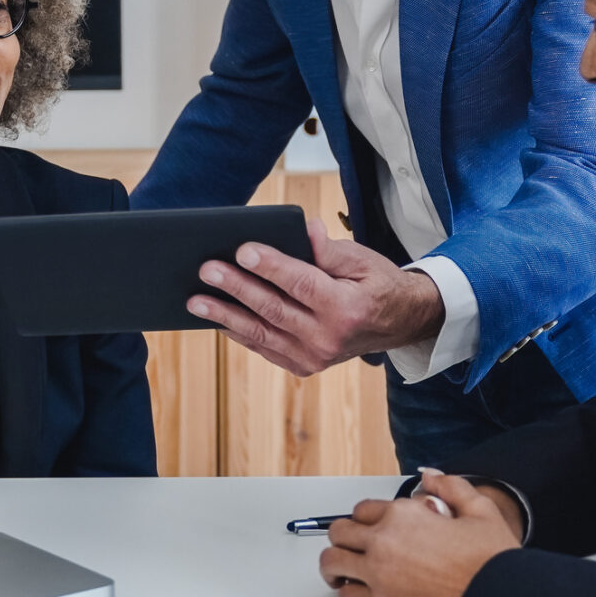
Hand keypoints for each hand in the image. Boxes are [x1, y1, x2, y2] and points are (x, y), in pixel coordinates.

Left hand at [187, 219, 443, 375]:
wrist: (399, 324)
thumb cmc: (378, 285)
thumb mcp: (363, 261)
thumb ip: (330, 250)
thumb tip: (305, 230)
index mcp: (347, 309)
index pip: (300, 284)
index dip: (270, 266)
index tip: (242, 250)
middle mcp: (329, 338)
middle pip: (273, 309)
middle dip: (236, 288)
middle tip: (207, 270)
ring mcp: (315, 357)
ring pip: (262, 334)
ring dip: (225, 315)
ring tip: (196, 300)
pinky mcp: (305, 366)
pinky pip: (265, 348)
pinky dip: (239, 333)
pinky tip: (217, 318)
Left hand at [318, 471, 520, 596]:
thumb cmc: (492, 560)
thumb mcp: (480, 509)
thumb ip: (451, 486)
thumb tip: (429, 475)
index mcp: (403, 514)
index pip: (362, 509)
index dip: (367, 517)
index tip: (372, 526)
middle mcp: (384, 541)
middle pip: (339, 532)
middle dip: (344, 537)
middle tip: (351, 545)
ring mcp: (379, 573)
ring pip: (332, 563)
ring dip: (334, 564)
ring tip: (342, 569)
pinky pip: (347, 596)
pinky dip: (348, 593)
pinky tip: (359, 591)